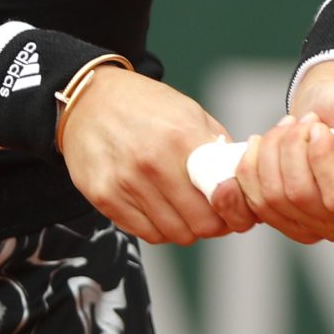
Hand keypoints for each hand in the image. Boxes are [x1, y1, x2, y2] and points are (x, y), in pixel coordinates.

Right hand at [57, 67, 257, 245]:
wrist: (90, 100)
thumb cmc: (146, 106)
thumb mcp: (189, 113)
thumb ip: (218, 148)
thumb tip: (243, 184)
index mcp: (181, 138)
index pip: (221, 199)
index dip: (232, 211)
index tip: (231, 209)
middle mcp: (152, 163)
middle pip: (199, 225)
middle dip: (211, 224)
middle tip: (209, 214)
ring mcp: (124, 183)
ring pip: (173, 234)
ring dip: (184, 227)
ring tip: (183, 210)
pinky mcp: (103, 197)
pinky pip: (145, 233)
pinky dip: (158, 227)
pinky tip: (159, 208)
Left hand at [233, 68, 333, 242]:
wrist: (329, 115)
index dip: (321, 161)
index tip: (317, 129)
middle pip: (304, 199)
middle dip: (290, 151)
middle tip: (299, 121)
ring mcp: (327, 229)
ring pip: (277, 200)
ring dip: (270, 155)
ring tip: (284, 128)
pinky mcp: (297, 226)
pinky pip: (260, 206)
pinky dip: (251, 172)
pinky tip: (260, 146)